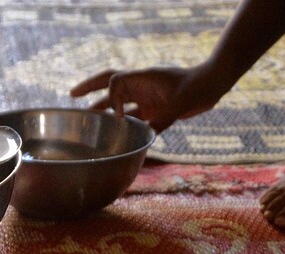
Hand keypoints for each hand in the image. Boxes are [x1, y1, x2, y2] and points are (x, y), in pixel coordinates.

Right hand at [70, 66, 217, 132]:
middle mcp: (142, 88)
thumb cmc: (195, 89)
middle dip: (90, 89)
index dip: (110, 98)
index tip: (117, 116)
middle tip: (72, 95)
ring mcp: (149, 99)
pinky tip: (122, 143)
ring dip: (106, 113)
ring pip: (122, 106)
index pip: (114, 81)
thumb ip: (160, 117)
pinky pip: (139, 122)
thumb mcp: (176, 102)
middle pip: (110, 87)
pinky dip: (132, 131)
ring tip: (89, 122)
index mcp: (142, 79)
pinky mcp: (158, 112)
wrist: (212, 87)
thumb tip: (147, 135)